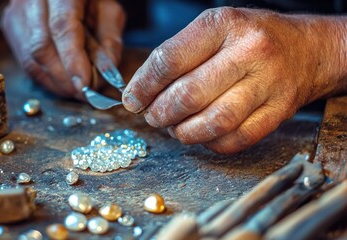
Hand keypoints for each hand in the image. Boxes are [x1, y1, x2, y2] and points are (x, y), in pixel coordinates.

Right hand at [2, 0, 125, 97]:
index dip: (73, 60)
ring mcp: (17, 13)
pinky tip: (64, 84)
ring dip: (56, 83)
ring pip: (30, 59)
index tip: (86, 84)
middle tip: (86, 95)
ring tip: (77, 92)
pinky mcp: (12, 27)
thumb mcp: (108, 10)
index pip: (62, 27)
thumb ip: (109, 39)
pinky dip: (47, 79)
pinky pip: (26, 62)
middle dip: (65, 78)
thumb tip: (106, 74)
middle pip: (41, 47)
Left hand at [122, 7, 346, 152]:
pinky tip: (201, 134)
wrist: (304, 50)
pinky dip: (209, 143)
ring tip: (174, 128)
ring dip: (183, 132)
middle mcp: (249, 52)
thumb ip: (177, 56)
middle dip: (160, 113)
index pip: (170, 60)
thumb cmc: (249, 39)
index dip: (143, 86)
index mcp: (224, 25)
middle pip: (189, 95)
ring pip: (213, 122)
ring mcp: (268, 85)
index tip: (132, 100)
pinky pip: (235, 140)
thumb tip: (140, 93)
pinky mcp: (278, 113)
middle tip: (152, 116)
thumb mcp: (213, 30)